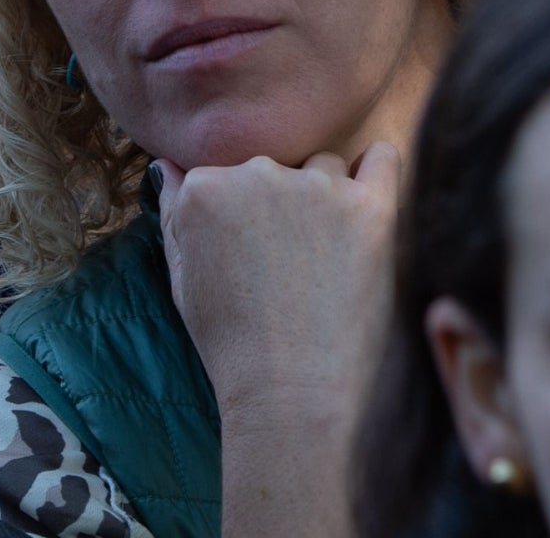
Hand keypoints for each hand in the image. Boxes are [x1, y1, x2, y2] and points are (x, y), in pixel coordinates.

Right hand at [154, 142, 401, 422]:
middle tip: (286, 266)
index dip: (243, 214)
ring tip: (323, 262)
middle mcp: (258, 173)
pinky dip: (376, 170)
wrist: (288, 391)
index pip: (230, 174)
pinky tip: (366, 201)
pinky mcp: (369, 208)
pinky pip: (382, 157)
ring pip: (325, 168)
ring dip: (326, 198)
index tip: (249, 254)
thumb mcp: (182, 277)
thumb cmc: (231, 341)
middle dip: (281, 204)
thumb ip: (174, 211)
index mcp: (206, 187)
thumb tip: (168, 165)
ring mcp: (317, 188)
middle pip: (277, 167)